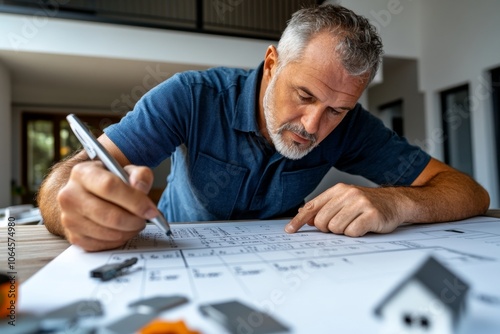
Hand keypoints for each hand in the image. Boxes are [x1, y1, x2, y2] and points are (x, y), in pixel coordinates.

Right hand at [57, 161, 159, 250]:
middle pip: (109, 215)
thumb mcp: (125, 170)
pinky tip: (124, 230)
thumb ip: (139, 175)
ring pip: (107, 232)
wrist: (85, 193)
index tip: (151, 210)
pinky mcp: (74, 237)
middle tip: (146, 218)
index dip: (135, 201)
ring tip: (136, 223)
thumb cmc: (108, 182)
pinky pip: (102, 245)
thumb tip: (141, 187)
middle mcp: (70, 196)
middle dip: (134, 220)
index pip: (109, 187)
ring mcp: (69, 218)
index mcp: (82, 173)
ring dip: (129, 231)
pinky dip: (119, 240)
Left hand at [285, 183, 404, 235]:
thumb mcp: (345, 200)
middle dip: (327, 228)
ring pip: (335, 228)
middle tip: (340, 225)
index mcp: (338, 190)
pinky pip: (352, 232)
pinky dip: (355, 234)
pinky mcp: (371, 215)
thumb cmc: (368, 204)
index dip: (299, 220)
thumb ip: (325, 206)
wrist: (396, 202)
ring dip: (343, 232)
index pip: (312, 206)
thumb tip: (303, 215)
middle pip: (321, 221)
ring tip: (353, 224)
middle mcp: (348, 194)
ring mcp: (360, 204)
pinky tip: (362, 227)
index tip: (290, 230)